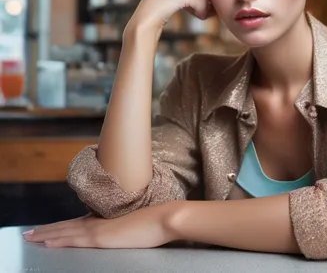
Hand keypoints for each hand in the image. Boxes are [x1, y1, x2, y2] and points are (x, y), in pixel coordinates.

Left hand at [23, 203, 178, 248]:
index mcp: (106, 220)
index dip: (61, 227)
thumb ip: (121, 228)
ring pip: (66, 231)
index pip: (77, 224)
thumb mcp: (135, 225)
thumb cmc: (155, 222)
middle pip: (67, 226)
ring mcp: (99, 229)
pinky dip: (59, 239)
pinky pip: (74, 238)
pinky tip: (47, 242)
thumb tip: (117, 232)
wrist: (164, 218)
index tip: (47, 230)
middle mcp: (99, 222)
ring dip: (46, 234)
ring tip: (30, 237)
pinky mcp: (101, 237)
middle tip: (28, 234)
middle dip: (46, 231)